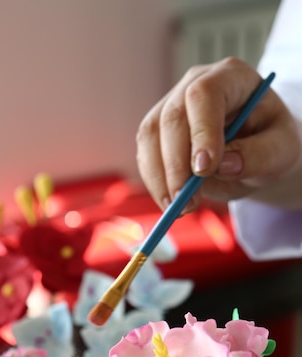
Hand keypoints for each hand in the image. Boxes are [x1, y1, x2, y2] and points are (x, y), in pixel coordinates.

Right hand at [136, 57, 301, 211]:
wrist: (256, 148)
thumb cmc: (270, 142)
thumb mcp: (281, 149)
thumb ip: (259, 156)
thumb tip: (223, 166)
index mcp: (231, 77)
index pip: (204, 95)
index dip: (200, 131)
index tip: (203, 170)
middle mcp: (195, 85)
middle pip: (171, 117)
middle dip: (175, 165)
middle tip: (187, 202)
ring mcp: (171, 106)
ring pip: (150, 137)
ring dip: (159, 177)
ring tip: (179, 208)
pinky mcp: (157, 131)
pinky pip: (145, 155)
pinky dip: (155, 183)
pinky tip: (171, 202)